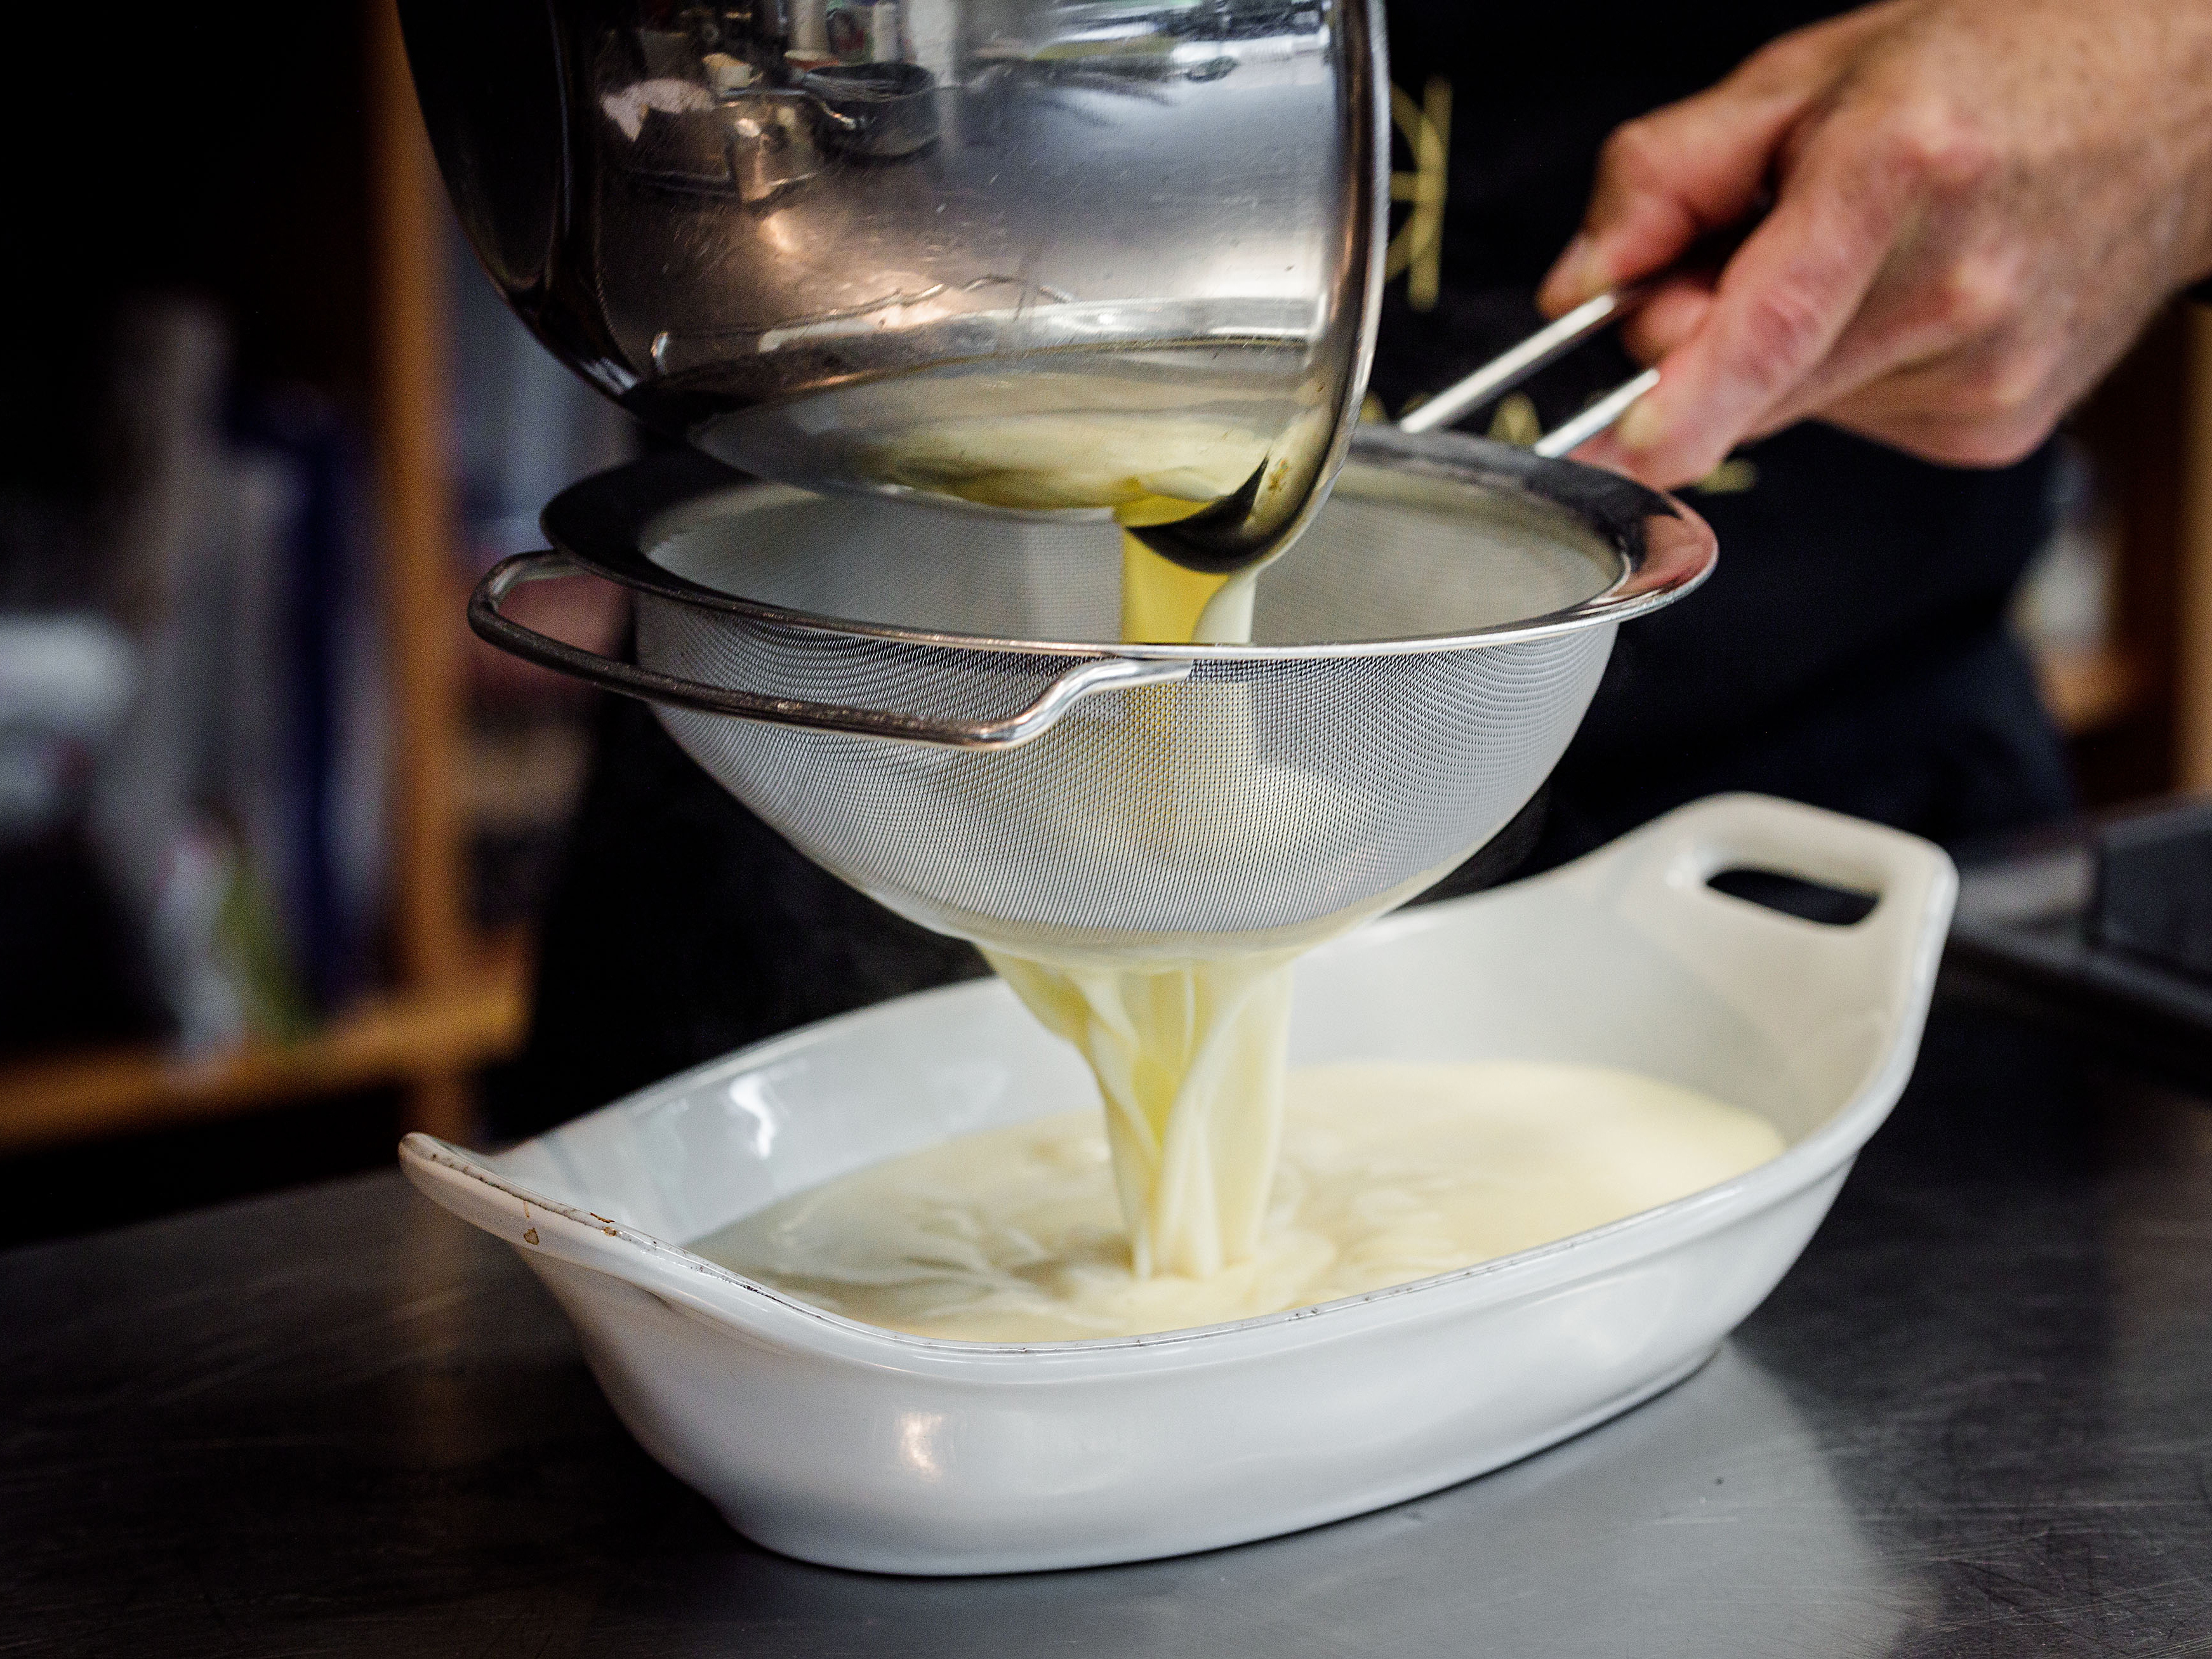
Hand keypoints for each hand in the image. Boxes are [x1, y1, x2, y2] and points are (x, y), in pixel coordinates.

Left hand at [1537, 0, 2211, 488]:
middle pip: (1748, 382)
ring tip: (1867, 257)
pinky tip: (1910, 300)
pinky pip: (1854, 422)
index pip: (1768, 329)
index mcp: (1903, 172)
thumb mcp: (1808, 76)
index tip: (1620, 444)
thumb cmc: (1997, 70)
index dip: (1680, 402)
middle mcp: (1955, 286)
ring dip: (1783, 353)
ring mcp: (1985, 372)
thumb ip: (1665, 175)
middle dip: (1703, 339)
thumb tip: (1578, 287)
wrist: (2176, 107)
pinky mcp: (1992, 429)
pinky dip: (1848, 372)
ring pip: (1792, 409)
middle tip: (1751, 252)